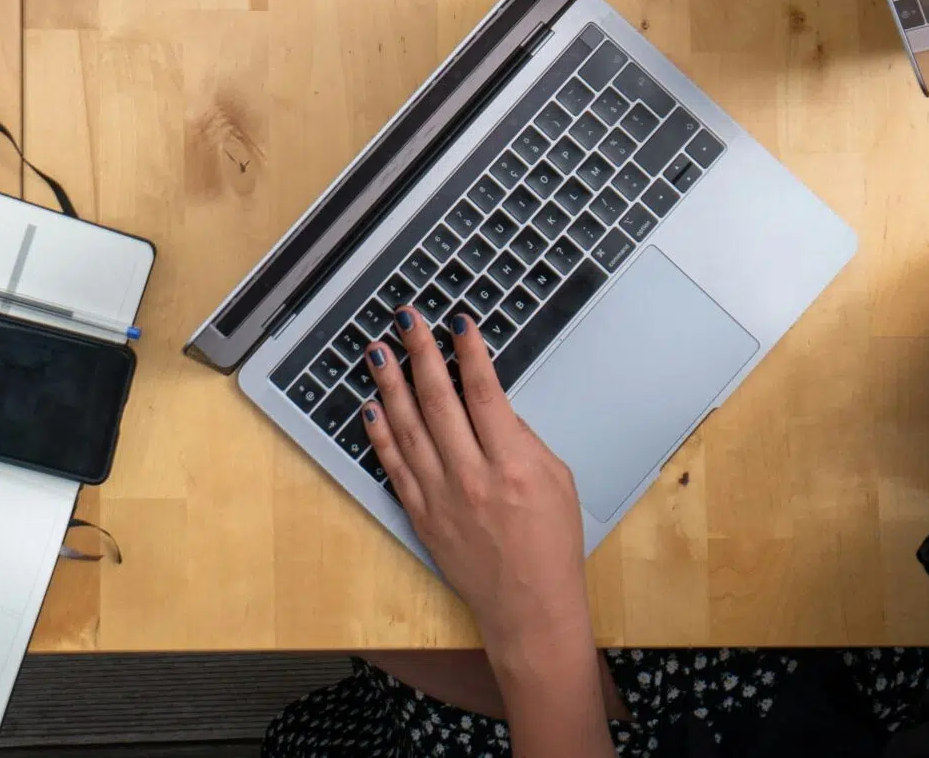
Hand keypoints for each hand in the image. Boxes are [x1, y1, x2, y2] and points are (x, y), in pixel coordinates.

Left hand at [364, 309, 590, 658]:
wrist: (529, 608)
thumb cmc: (551, 544)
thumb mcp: (558, 480)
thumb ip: (523, 437)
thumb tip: (491, 402)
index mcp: (512, 465)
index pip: (484, 393)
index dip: (468, 352)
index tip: (458, 322)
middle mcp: (471, 477)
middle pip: (438, 401)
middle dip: (420, 353)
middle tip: (407, 320)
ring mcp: (440, 496)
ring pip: (407, 427)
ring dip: (390, 384)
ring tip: (377, 351)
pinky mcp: (420, 515)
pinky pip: (394, 465)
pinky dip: (380, 434)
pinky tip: (370, 405)